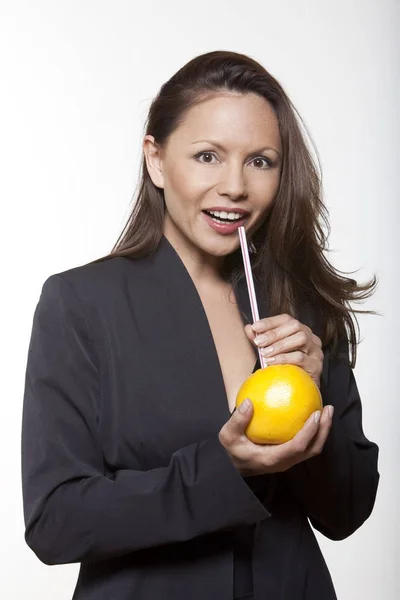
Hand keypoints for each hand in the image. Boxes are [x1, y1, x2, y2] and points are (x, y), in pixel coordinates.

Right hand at [218, 398, 333, 475]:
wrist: (234, 467)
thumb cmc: (233, 451)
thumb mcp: (228, 435)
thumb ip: (237, 421)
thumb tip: (249, 402)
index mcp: (272, 459)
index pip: (297, 447)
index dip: (309, 432)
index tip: (316, 415)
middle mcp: (285, 462)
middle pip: (312, 449)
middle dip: (323, 430)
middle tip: (328, 409)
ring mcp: (289, 460)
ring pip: (312, 448)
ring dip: (322, 430)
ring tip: (326, 410)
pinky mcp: (289, 456)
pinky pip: (306, 444)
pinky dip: (313, 430)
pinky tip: (311, 414)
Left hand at [245, 313, 323, 387]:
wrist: (299, 389)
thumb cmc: (285, 367)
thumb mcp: (270, 351)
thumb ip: (260, 340)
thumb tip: (248, 328)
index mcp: (299, 331)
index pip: (286, 319)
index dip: (270, 321)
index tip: (255, 327)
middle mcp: (310, 337)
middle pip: (295, 326)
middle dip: (274, 333)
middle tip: (259, 342)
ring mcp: (315, 351)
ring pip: (300, 338)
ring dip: (280, 345)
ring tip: (265, 353)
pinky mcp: (316, 365)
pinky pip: (300, 357)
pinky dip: (284, 358)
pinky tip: (272, 362)